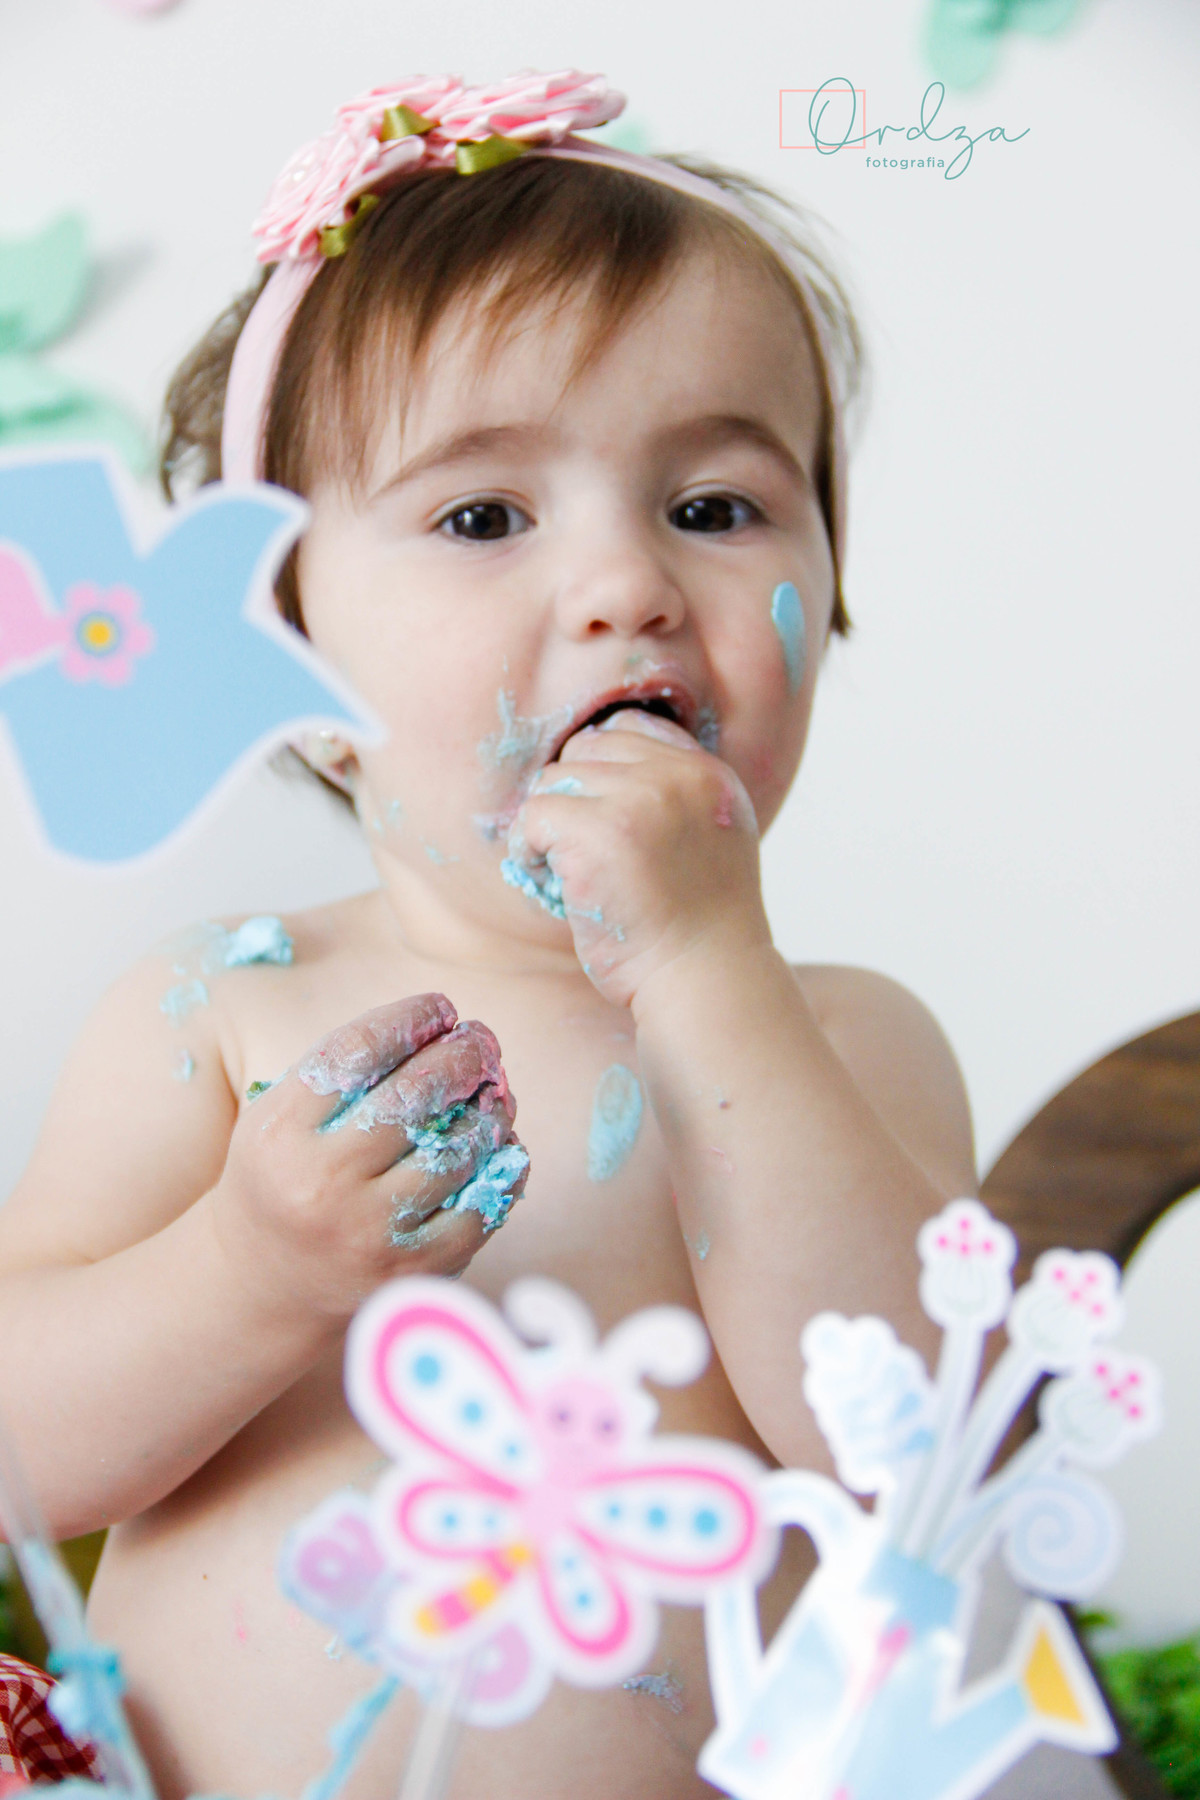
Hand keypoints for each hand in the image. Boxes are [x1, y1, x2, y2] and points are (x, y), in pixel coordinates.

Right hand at [209, 994, 528, 1320]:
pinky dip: (503, 1167)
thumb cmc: (283, 1178)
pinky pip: (481, 1208)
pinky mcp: (411, 1269)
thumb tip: (443, 1030)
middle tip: (482, 1041)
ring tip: (494, 1091)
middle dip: (463, 1054)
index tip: (440, 1007)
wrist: (263, 1286)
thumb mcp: (280, 1117)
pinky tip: (503, 1145)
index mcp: (281, 1133)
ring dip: (490, 1110)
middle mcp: (322, 1182)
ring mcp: (369, 1230)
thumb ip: (345, 1071)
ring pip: (456, 1149)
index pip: (357, 1051)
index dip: (411, 1017)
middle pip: (414, 1095)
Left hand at [505, 709, 769, 1007]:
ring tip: (573, 874)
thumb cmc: (698, 927)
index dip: (602, 772)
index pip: (628, 728)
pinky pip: (532, 817)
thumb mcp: (711, 838)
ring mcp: (639, 801)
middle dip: (573, 798)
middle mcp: (677, 776)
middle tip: (585, 854)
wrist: (706, 980)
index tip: (605, 823)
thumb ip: (674, 794)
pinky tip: (556, 885)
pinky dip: (531, 851)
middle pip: (583, 749)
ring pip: (551, 781)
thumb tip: (592, 762)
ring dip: (550, 828)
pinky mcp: (598, 834)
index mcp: (708, 773)